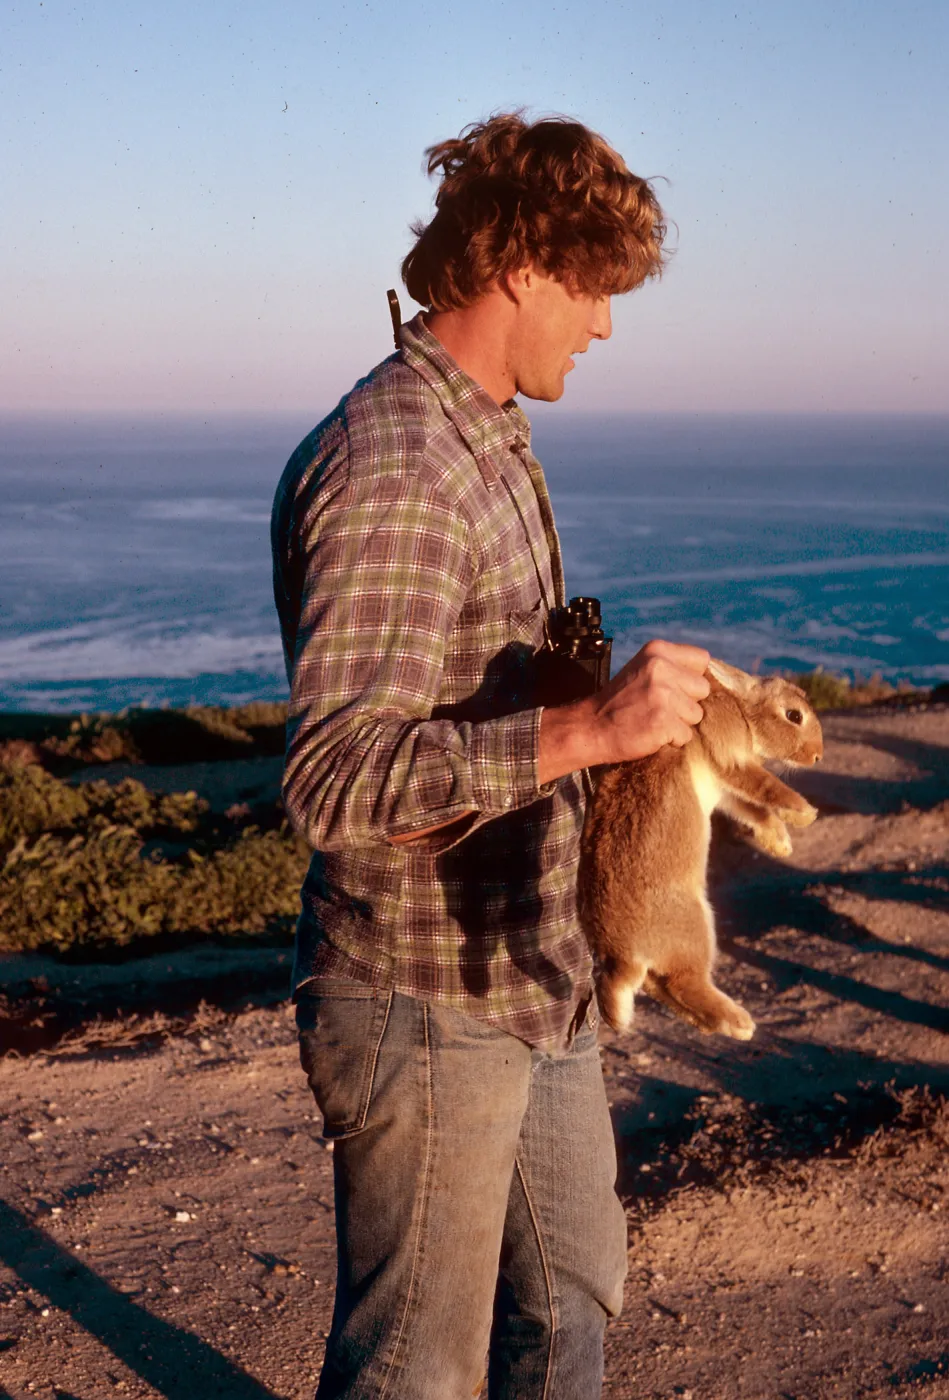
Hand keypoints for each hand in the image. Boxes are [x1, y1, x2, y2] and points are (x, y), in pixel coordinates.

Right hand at [589, 639, 710, 764]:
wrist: (590, 727)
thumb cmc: (620, 703)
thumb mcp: (643, 670)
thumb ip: (673, 668)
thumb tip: (710, 679)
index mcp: (657, 651)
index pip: (702, 660)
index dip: (692, 678)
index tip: (676, 690)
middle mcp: (661, 667)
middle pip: (703, 688)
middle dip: (688, 702)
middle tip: (660, 707)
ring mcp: (662, 694)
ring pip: (697, 714)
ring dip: (680, 723)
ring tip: (654, 720)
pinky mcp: (664, 721)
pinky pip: (686, 735)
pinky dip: (672, 740)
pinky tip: (651, 733)